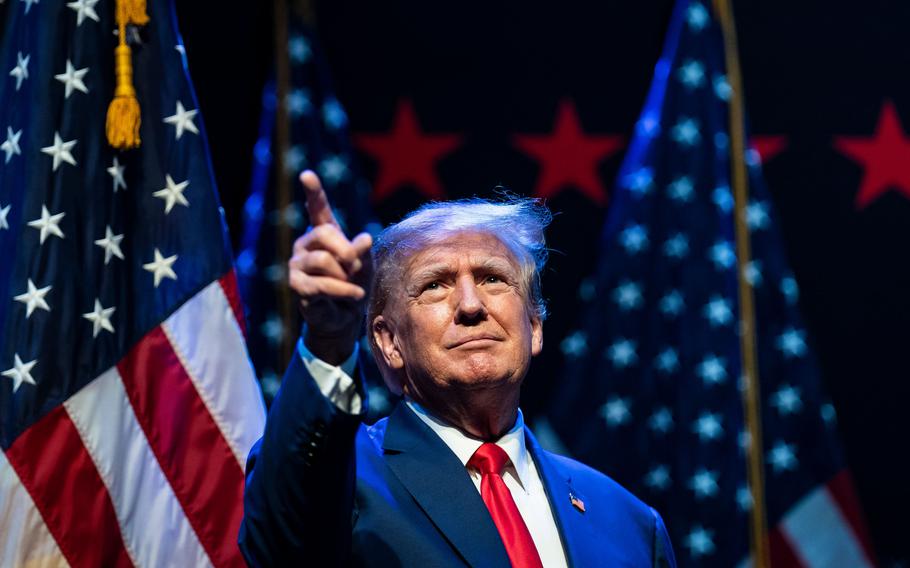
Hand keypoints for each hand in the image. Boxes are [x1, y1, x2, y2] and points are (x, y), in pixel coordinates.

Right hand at [289, 170, 372, 364]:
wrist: (345, 319)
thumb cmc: (355, 286)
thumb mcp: (366, 267)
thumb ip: (363, 252)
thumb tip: (364, 239)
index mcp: (324, 235)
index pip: (317, 209)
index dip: (313, 192)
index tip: (306, 174)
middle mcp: (306, 244)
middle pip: (323, 233)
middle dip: (346, 252)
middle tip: (356, 268)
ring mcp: (297, 264)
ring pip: (322, 261)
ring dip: (345, 277)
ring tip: (353, 288)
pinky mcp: (296, 285)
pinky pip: (321, 284)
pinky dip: (343, 292)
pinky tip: (353, 296)